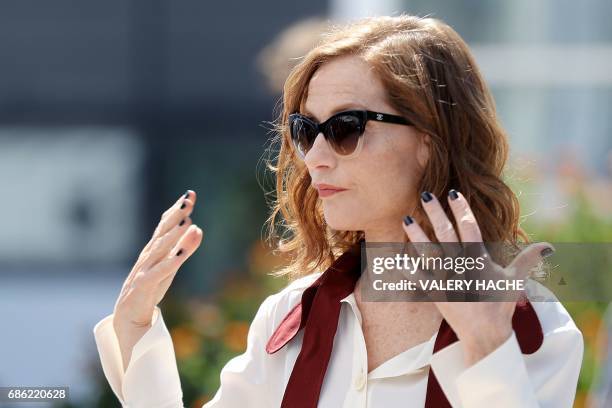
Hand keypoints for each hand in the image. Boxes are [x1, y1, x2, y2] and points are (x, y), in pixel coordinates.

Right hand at [112, 189, 203, 369]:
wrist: (128, 318)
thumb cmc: (150, 288)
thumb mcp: (171, 266)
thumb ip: (184, 248)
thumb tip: (199, 228)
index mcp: (154, 249)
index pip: (165, 225)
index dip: (176, 210)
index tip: (190, 194)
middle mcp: (148, 255)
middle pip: (162, 232)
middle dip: (175, 214)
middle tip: (188, 200)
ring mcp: (144, 269)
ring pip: (159, 249)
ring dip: (173, 235)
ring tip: (187, 220)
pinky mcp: (143, 286)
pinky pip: (158, 273)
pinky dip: (170, 263)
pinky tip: (181, 255)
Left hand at [401, 189, 553, 365]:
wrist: (486, 335)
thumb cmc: (499, 305)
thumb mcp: (514, 280)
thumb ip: (528, 259)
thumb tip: (548, 245)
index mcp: (478, 259)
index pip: (470, 228)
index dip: (462, 209)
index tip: (453, 193)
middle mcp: (460, 266)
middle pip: (446, 234)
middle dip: (435, 213)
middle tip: (425, 194)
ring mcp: (446, 279)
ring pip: (428, 253)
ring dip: (416, 235)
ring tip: (406, 218)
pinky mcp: (435, 294)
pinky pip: (417, 279)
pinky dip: (406, 269)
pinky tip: (395, 257)